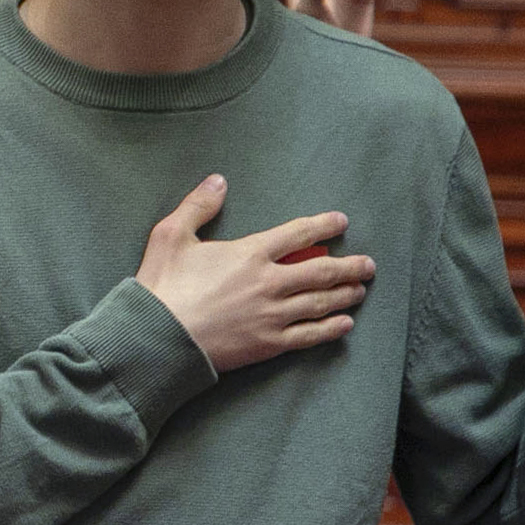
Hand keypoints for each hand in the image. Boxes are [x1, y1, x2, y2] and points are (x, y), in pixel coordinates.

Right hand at [135, 175, 375, 372]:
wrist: (157, 337)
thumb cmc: (162, 286)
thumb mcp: (170, 236)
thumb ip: (197, 206)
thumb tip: (218, 181)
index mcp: (250, 253)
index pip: (298, 234)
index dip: (324, 225)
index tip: (341, 222)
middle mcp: (270, 282)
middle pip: (322, 270)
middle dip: (350, 266)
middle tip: (368, 265)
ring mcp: (273, 315)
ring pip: (322, 302)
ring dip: (346, 294)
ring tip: (360, 290)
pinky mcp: (269, 343)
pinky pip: (311, 335)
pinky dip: (332, 328)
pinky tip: (344, 324)